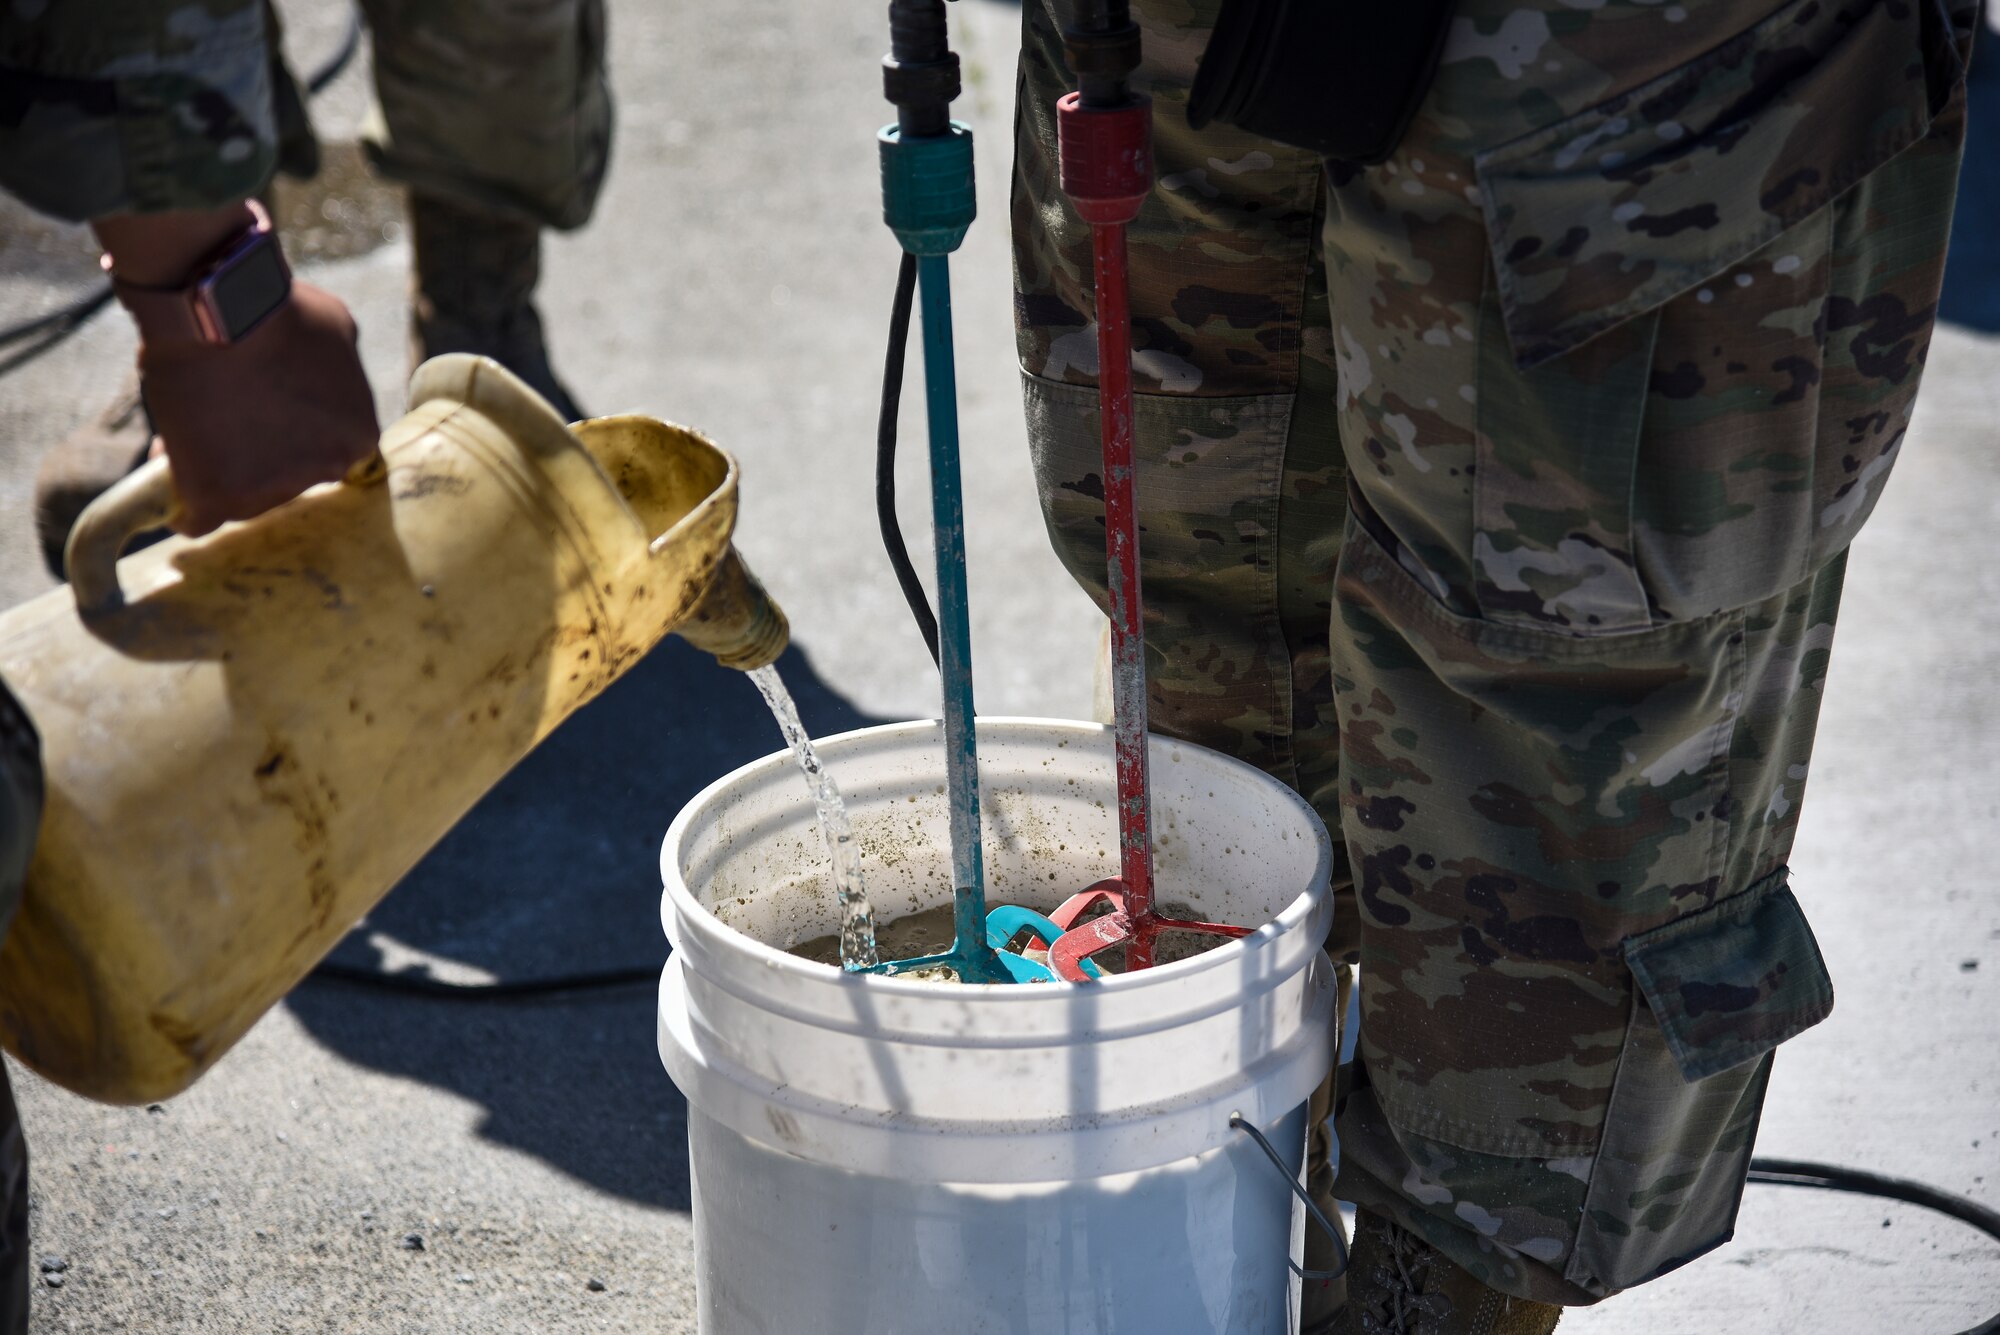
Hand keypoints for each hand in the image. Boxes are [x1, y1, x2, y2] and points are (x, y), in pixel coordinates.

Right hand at [136, 281, 379, 535]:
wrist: (212, 310)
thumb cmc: (273, 308)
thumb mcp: (336, 330)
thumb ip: (340, 370)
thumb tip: (329, 381)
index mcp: (357, 437)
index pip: (327, 457)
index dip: (292, 441)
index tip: (265, 425)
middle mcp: (323, 472)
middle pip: (286, 483)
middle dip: (256, 459)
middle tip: (223, 424)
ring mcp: (271, 489)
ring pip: (242, 499)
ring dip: (217, 472)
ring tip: (190, 432)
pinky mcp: (217, 498)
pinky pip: (198, 520)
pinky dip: (184, 507)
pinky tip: (171, 487)